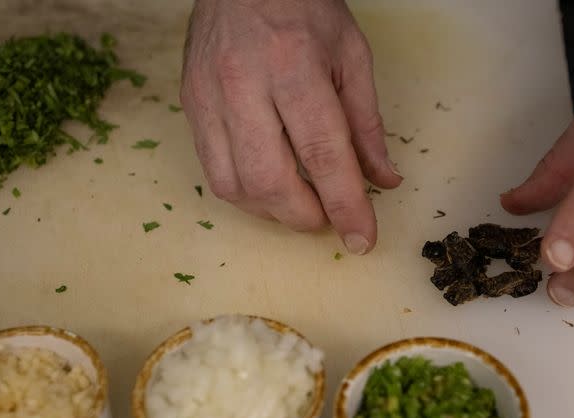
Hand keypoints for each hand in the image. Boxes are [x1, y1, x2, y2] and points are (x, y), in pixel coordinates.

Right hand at [181, 0, 401, 254]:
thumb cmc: (304, 7)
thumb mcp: (352, 55)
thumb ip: (366, 124)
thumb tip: (383, 181)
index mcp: (294, 66)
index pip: (323, 153)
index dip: (345, 205)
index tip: (362, 239)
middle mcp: (244, 84)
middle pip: (271, 180)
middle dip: (305, 216)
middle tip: (328, 217)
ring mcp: (208, 96)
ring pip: (235, 186)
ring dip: (272, 211)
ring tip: (299, 203)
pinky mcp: (190, 104)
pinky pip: (213, 172)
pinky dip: (246, 194)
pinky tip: (268, 186)